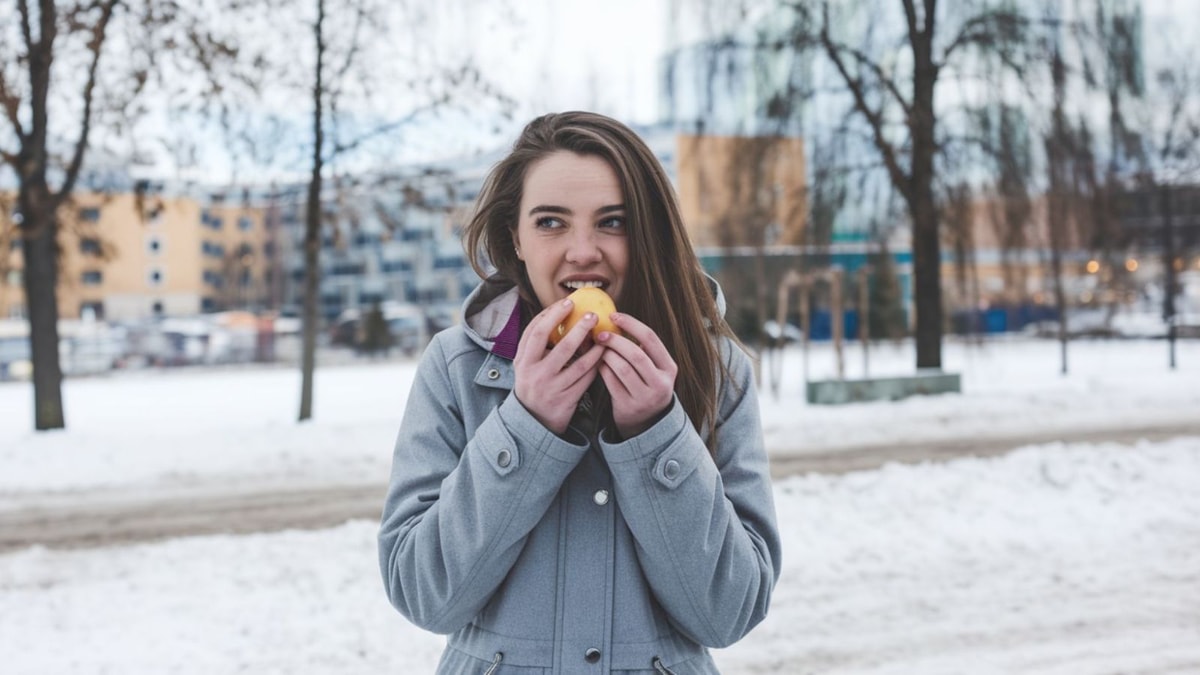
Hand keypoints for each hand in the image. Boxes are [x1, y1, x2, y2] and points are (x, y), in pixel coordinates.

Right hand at [513, 298, 604, 434]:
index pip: (536, 332)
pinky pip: (585, 379)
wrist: (532, 420)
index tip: (567, 302)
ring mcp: (551, 388)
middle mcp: (535, 374)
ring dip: (594, 347)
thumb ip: (535, 344)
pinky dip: (595, 365)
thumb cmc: (533, 383)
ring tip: (603, 334)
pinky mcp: (566, 400)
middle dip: (579, 328)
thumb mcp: (525, 365)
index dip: (552, 315)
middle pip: (561, 346)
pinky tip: (602, 354)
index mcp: (523, 362)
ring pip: (579, 364)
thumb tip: (555, 313)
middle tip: (592, 314)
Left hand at [596, 312, 676, 439]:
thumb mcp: (654, 368)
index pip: (651, 338)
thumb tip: (615, 320)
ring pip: (622, 368)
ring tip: (599, 349)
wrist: (647, 421)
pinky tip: (598, 363)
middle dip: (615, 340)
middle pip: (635, 354)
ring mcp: (645, 397)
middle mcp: (661, 383)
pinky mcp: (628, 407)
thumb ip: (642, 349)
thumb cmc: (646, 384)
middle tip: (600, 334)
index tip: (614, 316)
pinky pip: (611, 382)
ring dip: (607, 355)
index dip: (631, 324)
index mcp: (669, 368)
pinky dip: (602, 369)